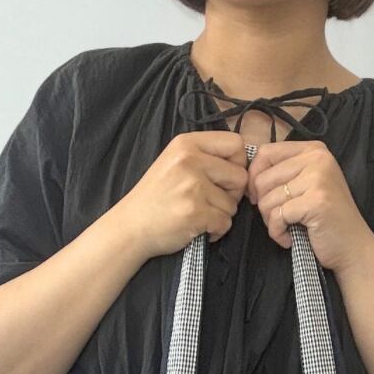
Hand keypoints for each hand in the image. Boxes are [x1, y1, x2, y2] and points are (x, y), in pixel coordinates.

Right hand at [114, 131, 249, 261]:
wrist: (131, 226)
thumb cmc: (155, 197)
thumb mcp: (174, 162)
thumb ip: (204, 158)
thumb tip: (242, 165)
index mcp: (187, 144)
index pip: (236, 143)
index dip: (238, 163)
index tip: (225, 178)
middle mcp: (190, 160)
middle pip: (240, 175)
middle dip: (232, 194)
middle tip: (213, 202)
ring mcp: (193, 187)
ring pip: (233, 204)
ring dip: (222, 215)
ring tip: (200, 215)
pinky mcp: (195, 212)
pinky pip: (225, 223)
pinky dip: (216, 230)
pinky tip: (200, 228)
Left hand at [245, 140, 373, 272]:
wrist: (352, 247)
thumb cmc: (326, 219)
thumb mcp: (306, 185)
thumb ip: (283, 173)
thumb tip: (247, 176)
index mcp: (313, 149)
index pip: (266, 153)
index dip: (254, 178)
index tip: (260, 198)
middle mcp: (317, 158)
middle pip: (263, 178)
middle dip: (263, 205)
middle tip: (277, 220)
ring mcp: (318, 178)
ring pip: (267, 199)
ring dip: (270, 221)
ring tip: (286, 229)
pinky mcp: (315, 201)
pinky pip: (277, 217)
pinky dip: (277, 233)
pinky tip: (289, 239)